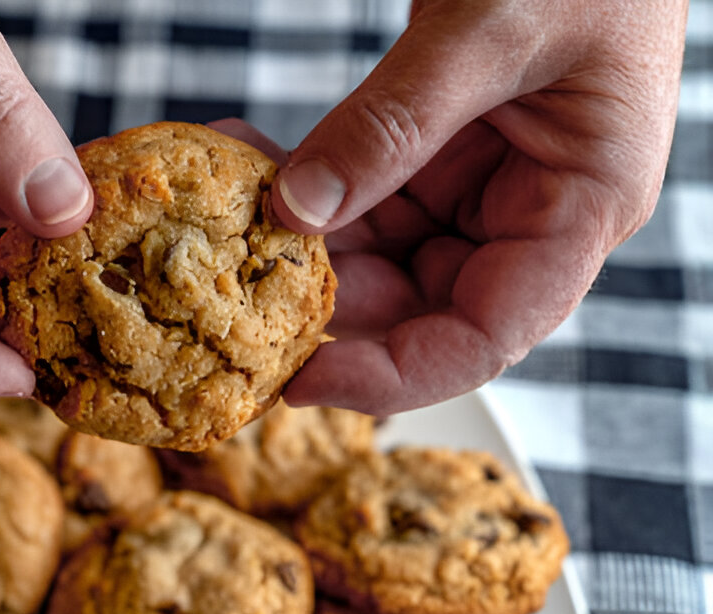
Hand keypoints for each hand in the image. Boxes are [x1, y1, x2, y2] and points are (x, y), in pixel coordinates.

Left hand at [267, 0, 686, 414]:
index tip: (302, 381)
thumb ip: (394, 124)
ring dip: (300, 240)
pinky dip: (306, 185)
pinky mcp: (436, 152)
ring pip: (379, 255)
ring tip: (230, 207)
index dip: (392, 374)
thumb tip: (298, 210)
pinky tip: (249, 162)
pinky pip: (363, 195)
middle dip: (327, 302)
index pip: (485, 337)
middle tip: (239, 292)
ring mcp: (480, 183)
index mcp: (581, 209)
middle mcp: (530, 212)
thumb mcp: (490, 30)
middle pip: (419, 304)